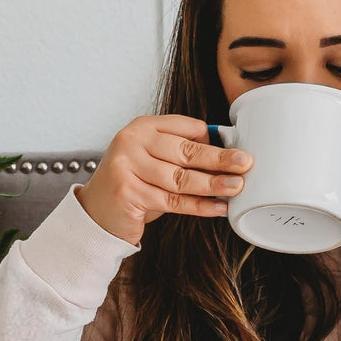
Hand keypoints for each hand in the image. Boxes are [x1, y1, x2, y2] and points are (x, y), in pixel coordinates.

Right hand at [75, 115, 252, 245]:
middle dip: (219, 159)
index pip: (186, 128)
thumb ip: (180, 154)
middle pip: (186, 151)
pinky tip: (217, 207)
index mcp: (142, 126)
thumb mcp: (154, 161)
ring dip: (212, 184)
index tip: (238, 149)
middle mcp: (132, 141)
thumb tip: (226, 153)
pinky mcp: (128, 193)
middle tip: (245, 163)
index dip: (213, 140)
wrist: (96, 213)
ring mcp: (128, 167)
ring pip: (181, 178)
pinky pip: (173, 201)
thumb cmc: (133, 186)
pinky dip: (199, 206)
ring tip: (235, 187)